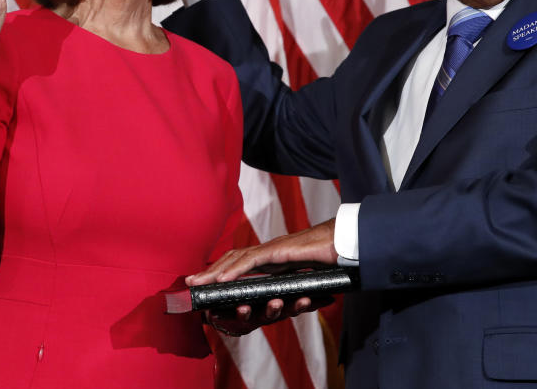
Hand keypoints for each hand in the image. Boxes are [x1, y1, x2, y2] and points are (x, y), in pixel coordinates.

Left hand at [187, 219, 337, 334]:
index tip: (205, 281)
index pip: (241, 261)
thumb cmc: (331, 256)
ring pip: (237, 259)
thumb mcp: (307, 274)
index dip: (221, 269)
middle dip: (209, 271)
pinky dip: (235, 271)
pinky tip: (222, 281)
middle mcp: (269, 250)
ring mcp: (273, 249)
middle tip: (189, 284)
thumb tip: (288, 296)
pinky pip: (252, 261)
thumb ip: (294, 282)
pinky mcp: (280, 252)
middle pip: (232, 259)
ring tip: (197, 284)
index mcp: (273, 257)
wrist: (347, 240)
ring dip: (214, 272)